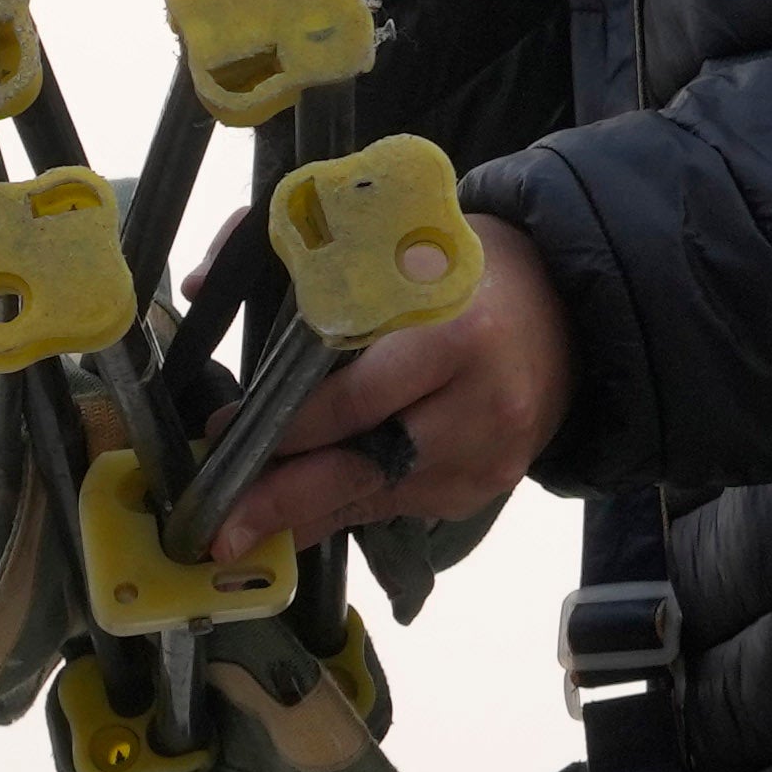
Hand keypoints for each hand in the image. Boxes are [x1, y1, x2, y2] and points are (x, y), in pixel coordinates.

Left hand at [212, 241, 569, 561]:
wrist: (569, 307)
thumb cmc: (464, 267)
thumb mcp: (398, 240)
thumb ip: (300, 255)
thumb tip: (202, 283)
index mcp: (457, 336)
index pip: (357, 399)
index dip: (286, 426)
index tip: (223, 435)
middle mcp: (482, 405)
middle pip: (365, 464)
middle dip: (284, 500)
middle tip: (220, 529)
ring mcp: (490, 454)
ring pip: (379, 496)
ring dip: (309, 514)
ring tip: (246, 531)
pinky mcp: (489, 485)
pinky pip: (405, 505)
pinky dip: (353, 505)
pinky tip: (306, 513)